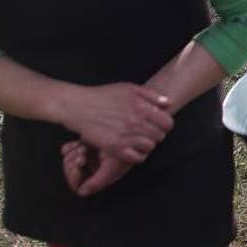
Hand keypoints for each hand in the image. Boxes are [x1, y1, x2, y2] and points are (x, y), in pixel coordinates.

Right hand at [58, 83, 173, 162]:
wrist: (78, 106)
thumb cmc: (103, 96)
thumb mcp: (128, 88)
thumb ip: (151, 95)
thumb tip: (168, 103)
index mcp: (141, 107)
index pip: (168, 123)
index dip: (164, 125)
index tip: (157, 125)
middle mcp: (136, 122)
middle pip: (160, 136)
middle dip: (155, 134)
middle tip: (145, 132)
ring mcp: (126, 135)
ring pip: (150, 147)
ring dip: (146, 144)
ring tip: (138, 140)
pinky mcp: (115, 147)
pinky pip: (137, 157)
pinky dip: (137, 155)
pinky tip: (132, 149)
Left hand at [61, 140, 135, 196]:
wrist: (129, 133)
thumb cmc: (125, 152)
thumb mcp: (112, 168)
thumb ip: (97, 182)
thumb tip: (82, 192)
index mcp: (98, 178)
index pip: (78, 185)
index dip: (74, 178)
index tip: (78, 168)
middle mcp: (91, 169)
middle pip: (70, 172)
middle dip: (72, 163)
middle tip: (82, 155)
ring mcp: (87, 157)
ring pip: (67, 161)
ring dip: (73, 153)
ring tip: (84, 147)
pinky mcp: (84, 145)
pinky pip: (67, 150)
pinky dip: (69, 147)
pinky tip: (78, 144)